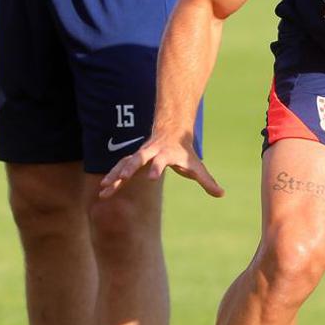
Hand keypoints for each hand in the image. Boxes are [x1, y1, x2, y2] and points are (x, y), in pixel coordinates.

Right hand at [98, 131, 223, 199]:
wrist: (171, 130)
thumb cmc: (183, 151)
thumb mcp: (196, 166)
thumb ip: (206, 181)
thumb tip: (221, 194)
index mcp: (165, 154)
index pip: (160, 161)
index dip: (156, 168)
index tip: (151, 177)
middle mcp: (150, 152)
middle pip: (137, 158)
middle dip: (128, 167)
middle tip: (121, 177)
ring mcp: (139, 155)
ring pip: (124, 163)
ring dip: (114, 175)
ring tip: (104, 189)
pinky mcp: (133, 160)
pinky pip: (119, 168)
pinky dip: (112, 178)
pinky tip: (103, 192)